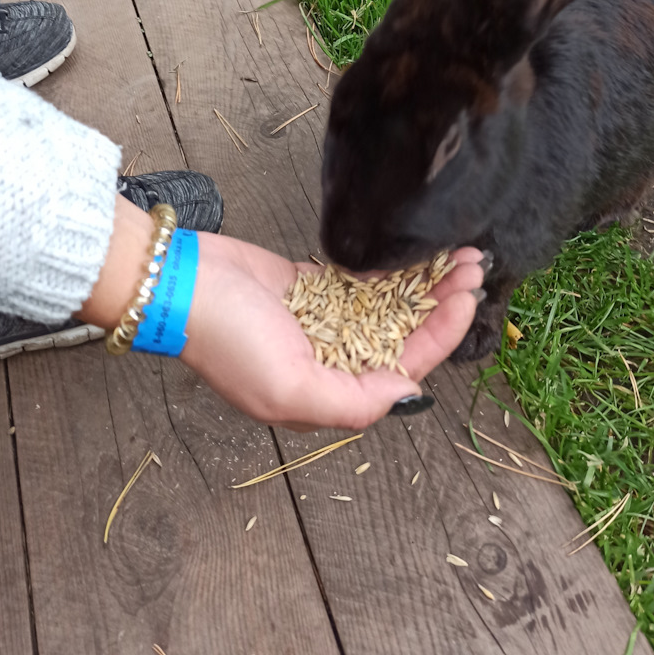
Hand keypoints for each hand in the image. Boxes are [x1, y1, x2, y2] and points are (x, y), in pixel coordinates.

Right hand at [181, 234, 484, 430]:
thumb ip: (353, 401)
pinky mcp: (311, 287)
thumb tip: (407, 395)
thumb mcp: (289, 388)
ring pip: (390, 306)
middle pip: (405, 335)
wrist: (178, 283)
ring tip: (460, 254)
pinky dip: (393, 270)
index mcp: (329, 394)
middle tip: (475, 266)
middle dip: (443, 303)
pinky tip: (420, 253)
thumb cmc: (226, 339)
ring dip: (426, 282)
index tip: (467, 298)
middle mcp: (331, 361)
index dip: (442, 336)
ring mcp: (323, 322)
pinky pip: (363, 282)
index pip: (404, 369)